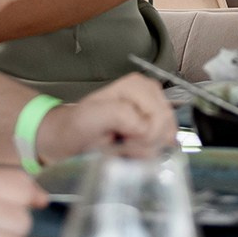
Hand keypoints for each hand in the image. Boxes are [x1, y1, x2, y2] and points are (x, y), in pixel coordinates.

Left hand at [35, 76, 177, 163]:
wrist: (69, 138)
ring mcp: (155, 108)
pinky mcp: (156, 123)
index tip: (122, 144)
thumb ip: (119, 115)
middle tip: (123, 147)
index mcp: (136, 86)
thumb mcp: (91, 118)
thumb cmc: (77, 128)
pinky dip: (152, 150)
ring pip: (168, 137)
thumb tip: (145, 127)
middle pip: (167, 127)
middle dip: (147, 144)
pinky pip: (166, 142)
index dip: (145, 138)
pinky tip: (134, 149)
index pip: (158, 119)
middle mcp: (150, 93)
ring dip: (149, 149)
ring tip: (126, 148)